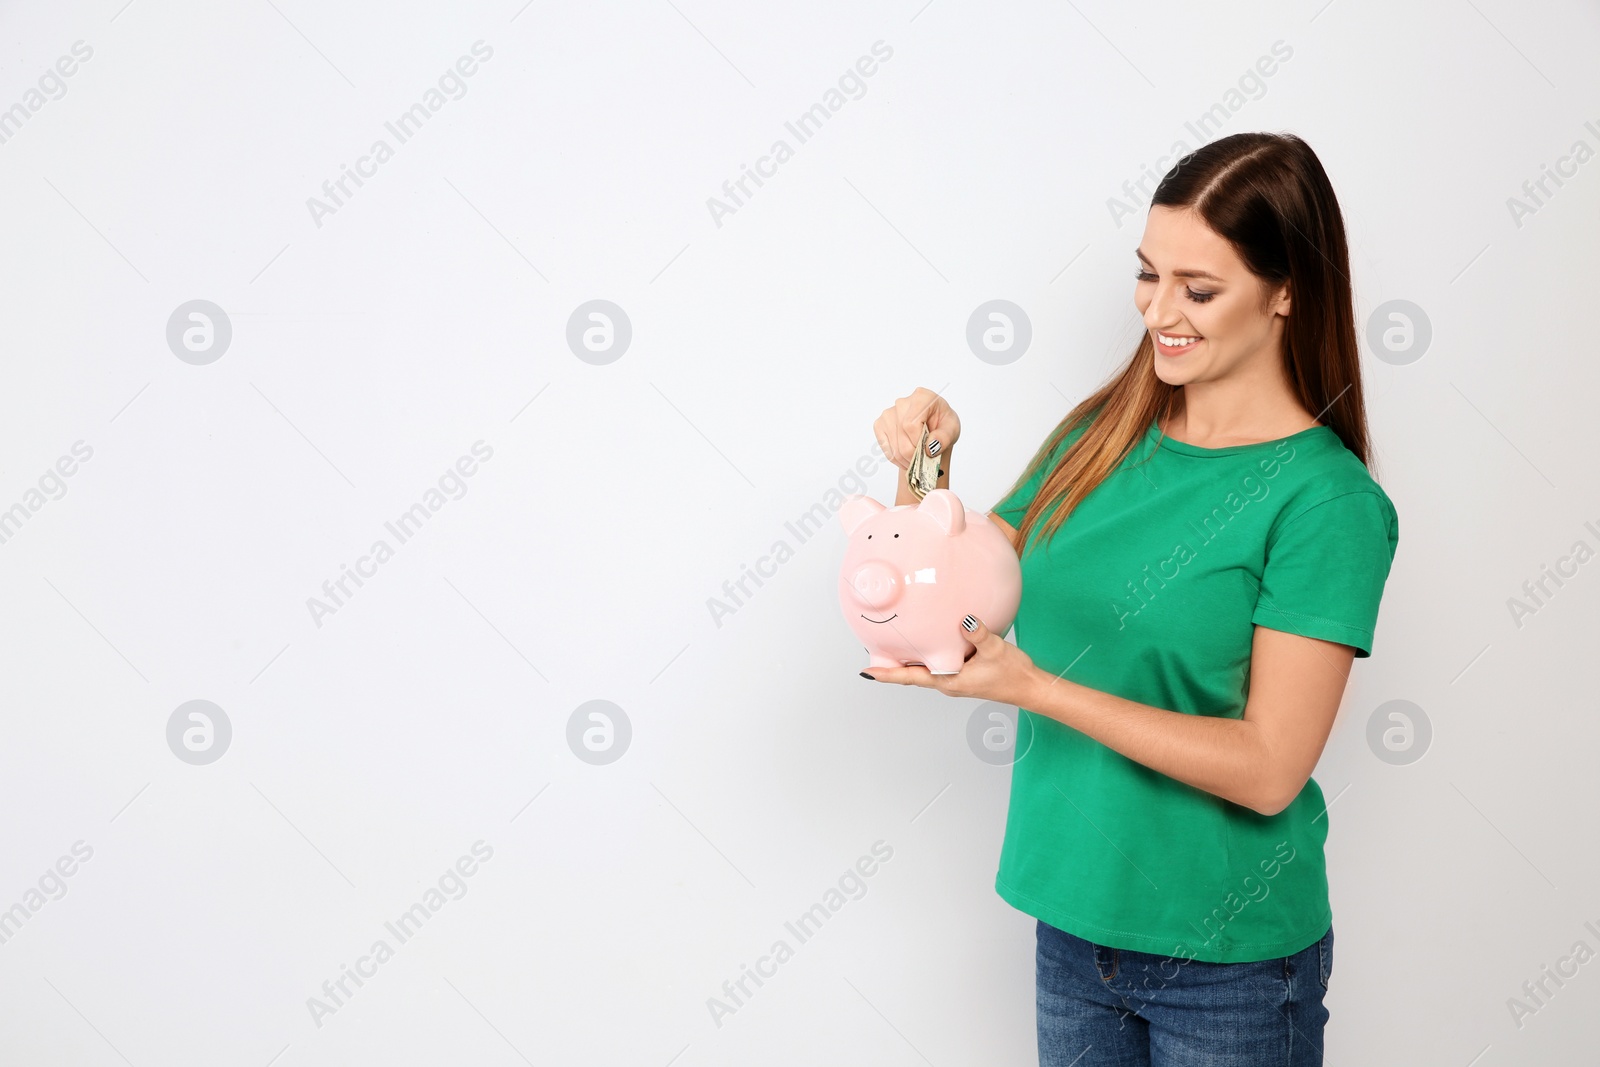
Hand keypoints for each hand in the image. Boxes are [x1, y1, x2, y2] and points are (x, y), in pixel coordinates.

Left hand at [861, 615, 1036, 706]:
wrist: (1030, 687)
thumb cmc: (1013, 674)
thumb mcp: (995, 650)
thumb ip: (979, 634)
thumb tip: (965, 620)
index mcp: (948, 680)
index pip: (909, 678)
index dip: (887, 675)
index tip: (866, 672)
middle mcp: (947, 682)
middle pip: (911, 674)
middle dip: (891, 665)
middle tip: (871, 652)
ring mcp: (954, 679)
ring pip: (924, 669)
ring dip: (907, 660)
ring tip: (890, 645)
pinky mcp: (962, 674)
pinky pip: (938, 664)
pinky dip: (927, 654)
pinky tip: (927, 641)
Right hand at [873, 387, 960, 469]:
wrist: (932, 427)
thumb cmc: (942, 424)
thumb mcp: (953, 429)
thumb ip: (945, 437)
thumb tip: (930, 446)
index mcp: (922, 397)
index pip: (910, 423)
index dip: (917, 441)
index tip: (927, 450)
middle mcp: (902, 403)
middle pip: (901, 436)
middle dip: (914, 454)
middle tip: (923, 461)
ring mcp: (888, 413)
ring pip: (894, 446)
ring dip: (906, 460)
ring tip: (917, 461)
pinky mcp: (880, 424)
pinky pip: (886, 448)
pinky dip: (897, 459)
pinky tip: (907, 458)